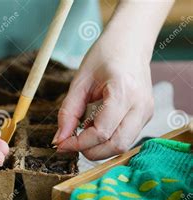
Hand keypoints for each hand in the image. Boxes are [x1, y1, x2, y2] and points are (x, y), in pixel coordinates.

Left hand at [54, 35, 153, 159]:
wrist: (131, 41)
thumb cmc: (105, 55)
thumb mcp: (79, 82)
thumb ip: (68, 113)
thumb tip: (59, 140)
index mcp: (124, 91)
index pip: (101, 132)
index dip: (78, 143)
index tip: (60, 143)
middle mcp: (141, 105)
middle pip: (116, 146)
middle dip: (90, 151)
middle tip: (70, 142)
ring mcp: (147, 112)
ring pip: (123, 147)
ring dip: (99, 148)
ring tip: (83, 131)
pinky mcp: (146, 116)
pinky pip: (125, 138)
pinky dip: (107, 140)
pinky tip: (94, 127)